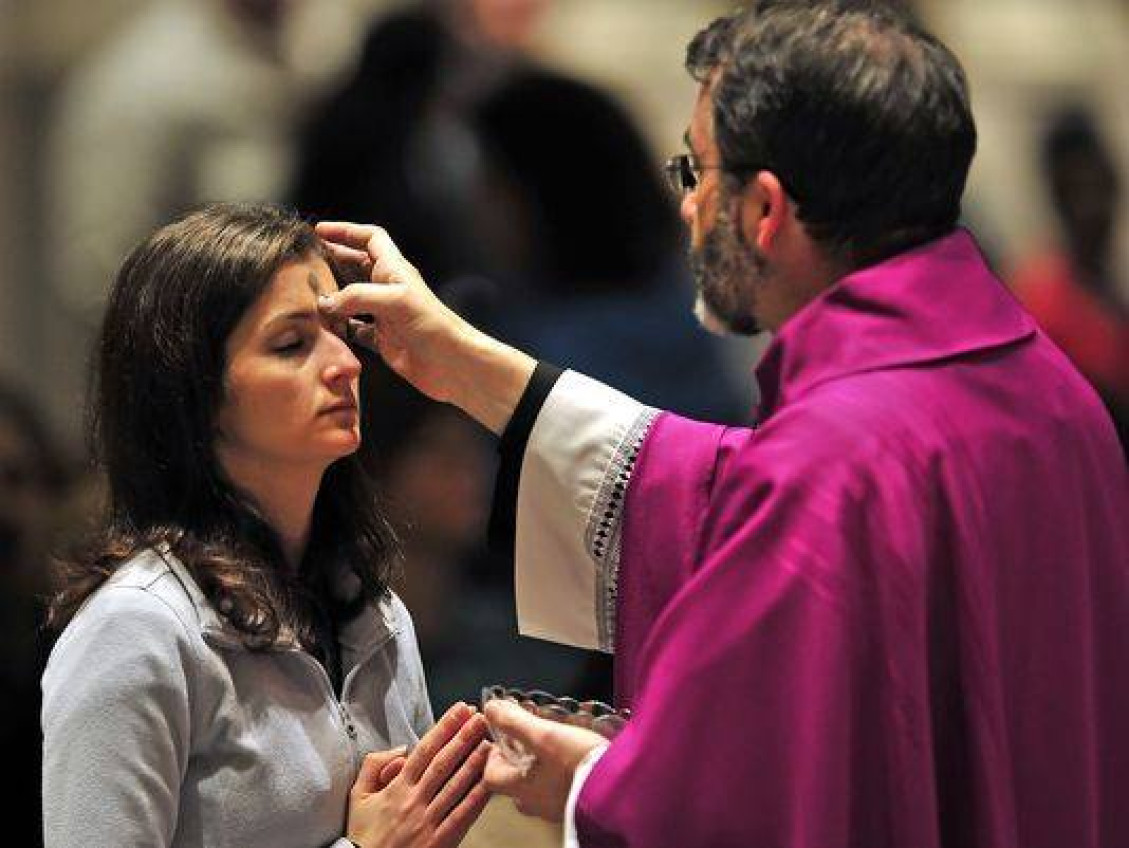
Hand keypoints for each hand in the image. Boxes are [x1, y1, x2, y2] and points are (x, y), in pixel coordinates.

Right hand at [316, 223, 469, 405]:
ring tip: (307, 296)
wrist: (452, 363)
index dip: (346, 231)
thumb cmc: (432, 325)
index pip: (370, 238)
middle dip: (331, 262)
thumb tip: (324, 303)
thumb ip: (355, 296)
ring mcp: (385, 315)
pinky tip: (325, 328)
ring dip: (331, 296)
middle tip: (304, 263)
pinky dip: (339, 327)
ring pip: (351, 299)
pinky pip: (354, 329)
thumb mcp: (393, 301)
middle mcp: (388, 289)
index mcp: (394, 270)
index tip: (319, 232)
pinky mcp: (383, 339)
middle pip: (355, 266)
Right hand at [346, 702, 491, 847]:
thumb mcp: (357, 796)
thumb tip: (400, 748)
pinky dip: (476, 798)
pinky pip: (461, 816)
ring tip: (488, 742)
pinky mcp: (439, 841)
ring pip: (455, 786)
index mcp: (397, 787)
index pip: (424, 750)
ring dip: (474, 763)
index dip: (444, 728)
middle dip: (463, 738)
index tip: (460, 711)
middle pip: (443, 763)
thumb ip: (374, 766)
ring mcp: (428, 821)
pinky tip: (489, 783)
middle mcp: (414, 801)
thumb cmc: (362, 834)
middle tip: (480, 718)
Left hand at [483, 700, 607, 821]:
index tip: (504, 734)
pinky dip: (562, 769)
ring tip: (557, 739)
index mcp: (522, 788)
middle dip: (520, 754)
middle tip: (531, 733)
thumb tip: (491, 708)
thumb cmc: (581, 766)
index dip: (493, 752)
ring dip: (542, 761)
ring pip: (538, 782)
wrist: (622, 791)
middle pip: (515, 778)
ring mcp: (556, 807)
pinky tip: (576, 755)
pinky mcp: (576, 805)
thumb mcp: (546, 736)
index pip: (491, 775)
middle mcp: (536, 803)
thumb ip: (515, 722)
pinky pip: (560, 787)